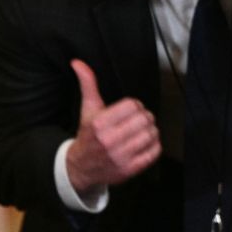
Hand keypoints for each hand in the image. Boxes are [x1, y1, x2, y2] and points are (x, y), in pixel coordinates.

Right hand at [66, 59, 161, 195]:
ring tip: (142, 131)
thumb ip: (88, 85)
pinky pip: (155, 151)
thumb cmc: (88, 135)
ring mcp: (120, 156)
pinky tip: (144, 143)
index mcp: (100, 123)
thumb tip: (77, 62)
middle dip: (145, 117)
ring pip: (152, 134)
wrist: (80, 168)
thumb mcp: (88, 109)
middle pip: (145, 119)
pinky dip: (154, 145)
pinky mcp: (130, 169)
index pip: (133, 105)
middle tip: (139, 121)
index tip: (130, 111)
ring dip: (150, 130)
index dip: (136, 106)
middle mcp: (109, 140)